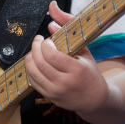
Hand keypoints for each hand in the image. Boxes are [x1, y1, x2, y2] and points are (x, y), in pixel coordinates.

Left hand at [25, 0, 108, 118]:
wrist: (95, 100)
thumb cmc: (90, 73)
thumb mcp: (85, 52)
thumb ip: (68, 35)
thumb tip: (50, 24)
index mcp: (76, 69)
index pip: (51, 54)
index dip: (45, 44)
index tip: (47, 39)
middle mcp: (64, 82)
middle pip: (39, 62)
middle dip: (35, 47)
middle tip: (38, 40)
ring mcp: (55, 91)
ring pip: (33, 72)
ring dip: (30, 58)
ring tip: (35, 51)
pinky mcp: (49, 97)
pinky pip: (32, 81)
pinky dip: (30, 69)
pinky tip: (35, 63)